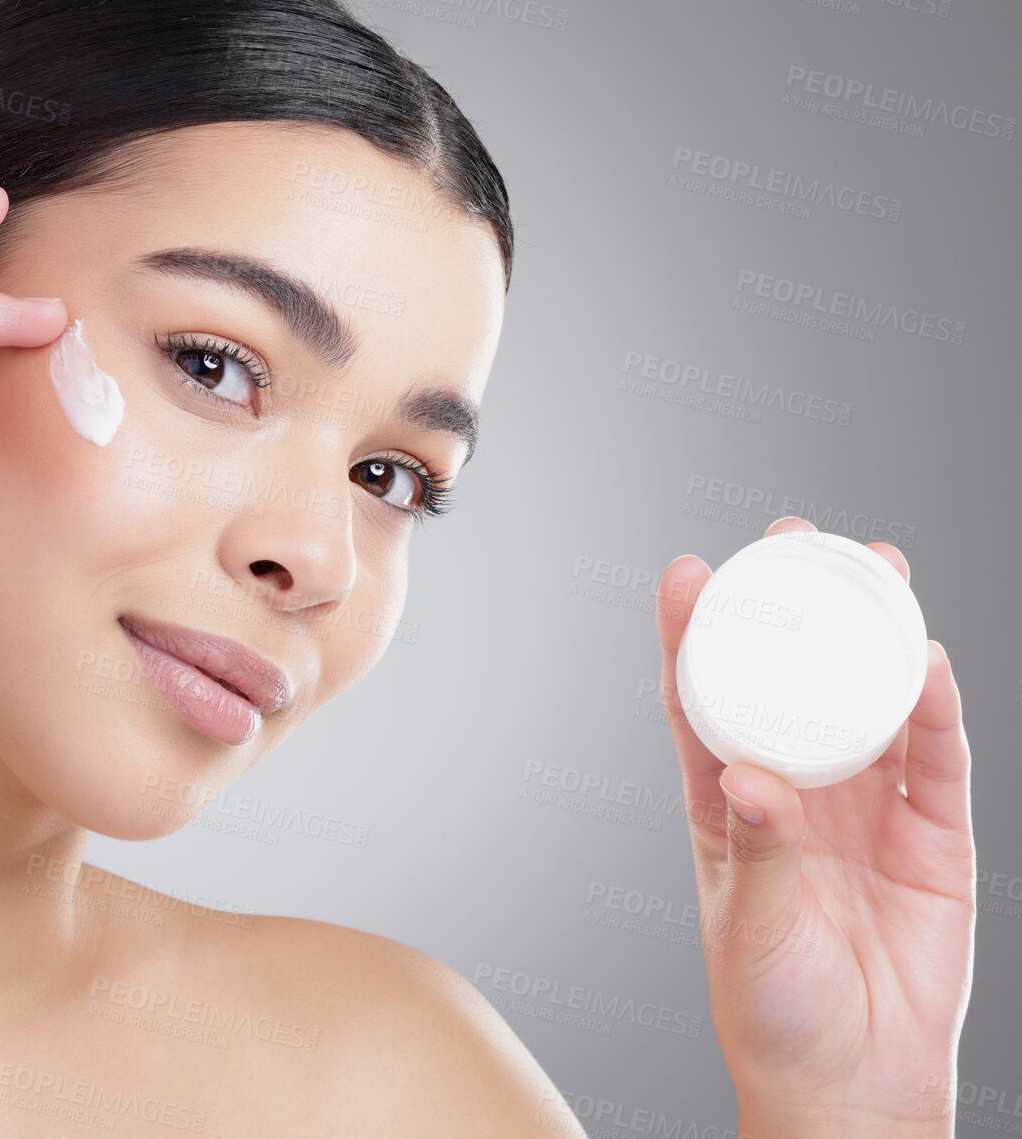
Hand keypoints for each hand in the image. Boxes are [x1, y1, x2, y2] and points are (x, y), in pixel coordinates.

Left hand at [655, 517, 974, 1134]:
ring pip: (868, 700)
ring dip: (870, 636)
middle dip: (793, 607)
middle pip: (791, 677)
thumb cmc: (775, 1007)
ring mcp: (866, 808)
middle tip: (793, 538)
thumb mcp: (753, 924)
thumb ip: (762, 849)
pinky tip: (925, 662)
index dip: (694, 635)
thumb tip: (752, 779)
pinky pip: (934, 761)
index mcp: (729, 803)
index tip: (686, 572)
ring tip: (875, 568)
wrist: (851, 1082)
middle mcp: (796, 789)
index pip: (703, 700)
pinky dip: (933, 712)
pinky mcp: (932, 837)